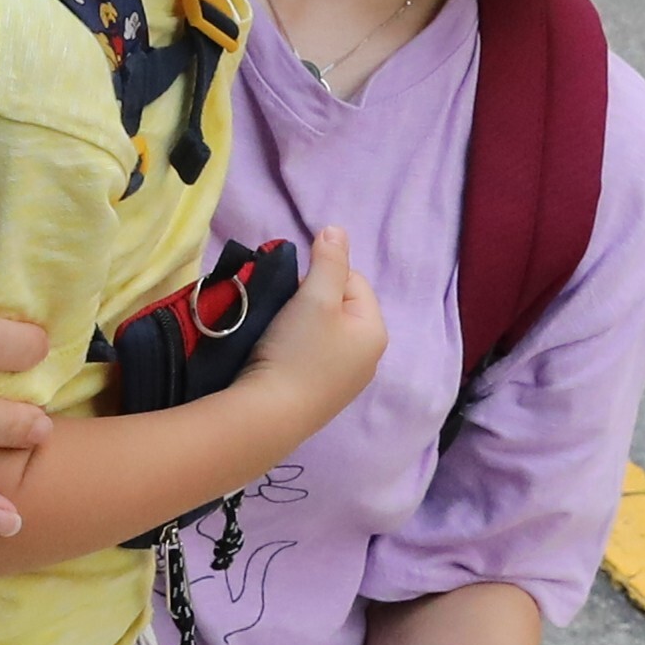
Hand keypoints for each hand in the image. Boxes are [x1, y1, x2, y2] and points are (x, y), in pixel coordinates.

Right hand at [260, 226, 387, 423]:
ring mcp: (346, 382)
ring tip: (279, 334)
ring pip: (324, 332)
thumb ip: (329, 260)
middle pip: (340, 306)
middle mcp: (369, 358)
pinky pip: (315, 357)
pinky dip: (298, 350)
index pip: (353, 280)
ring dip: (302, 325)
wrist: (269, 415)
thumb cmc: (297, 351)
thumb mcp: (314, 297)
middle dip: (312, 301)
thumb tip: (337, 229)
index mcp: (376, 332)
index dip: (321, 278)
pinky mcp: (323, 397)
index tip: (296, 295)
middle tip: (285, 313)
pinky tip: (281, 357)